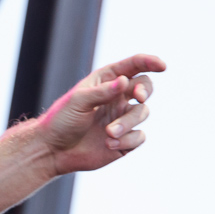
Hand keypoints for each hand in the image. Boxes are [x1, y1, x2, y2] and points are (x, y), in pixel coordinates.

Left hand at [35, 54, 166, 174]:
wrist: (53, 150)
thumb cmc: (61, 120)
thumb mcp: (78, 101)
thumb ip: (102, 91)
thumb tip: (125, 81)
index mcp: (106, 82)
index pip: (133, 67)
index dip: (149, 62)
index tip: (161, 65)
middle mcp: (117, 98)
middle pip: (145, 87)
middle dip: (145, 90)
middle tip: (139, 96)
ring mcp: (122, 118)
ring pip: (142, 113)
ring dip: (127, 122)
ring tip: (108, 132)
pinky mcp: (125, 139)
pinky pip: (139, 136)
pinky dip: (127, 139)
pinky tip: (108, 144)